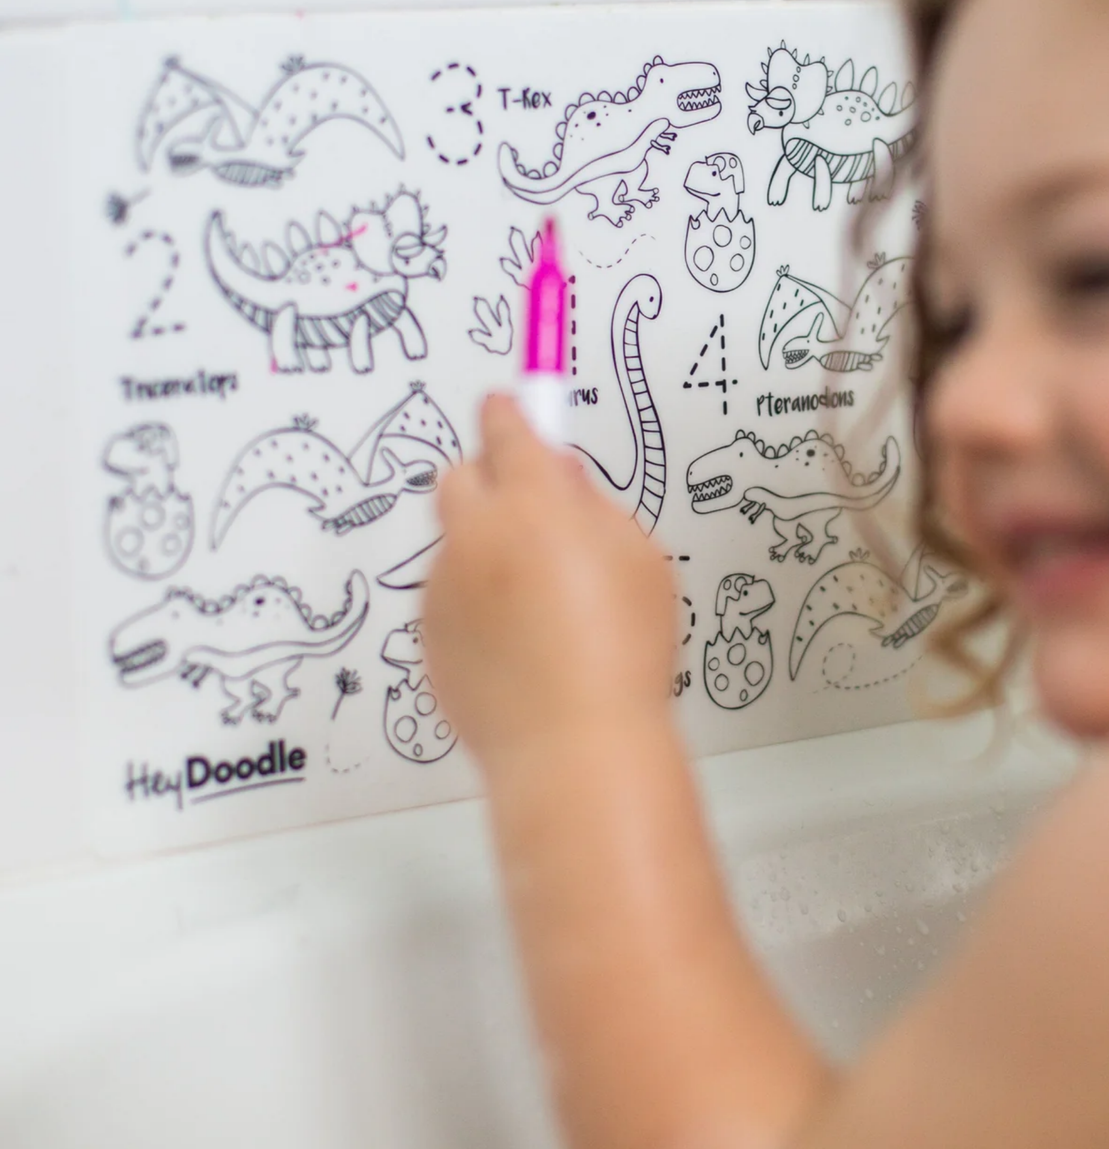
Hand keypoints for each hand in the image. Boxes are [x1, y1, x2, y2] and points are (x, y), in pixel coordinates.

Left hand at [423, 395, 677, 774]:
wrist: (572, 742)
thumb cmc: (623, 651)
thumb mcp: (639, 560)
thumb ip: (594, 506)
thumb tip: (562, 476)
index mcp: (535, 502)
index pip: (508, 428)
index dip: (511, 413)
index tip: (510, 406)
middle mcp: (477, 534)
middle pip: (459, 476)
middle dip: (488, 481)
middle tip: (530, 513)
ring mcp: (445, 586)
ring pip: (455, 544)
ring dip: (485, 552)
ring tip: (541, 607)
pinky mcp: (429, 634)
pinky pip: (448, 599)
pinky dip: (474, 606)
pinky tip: (520, 645)